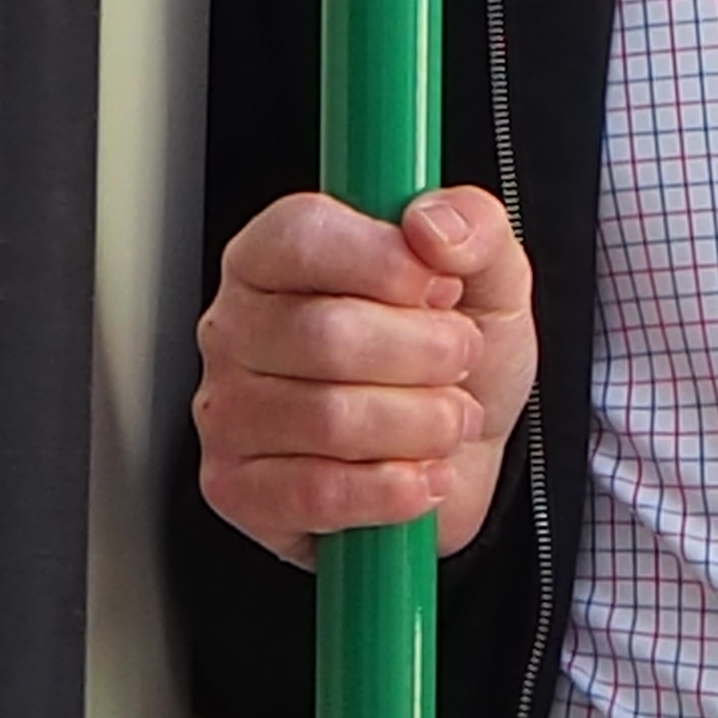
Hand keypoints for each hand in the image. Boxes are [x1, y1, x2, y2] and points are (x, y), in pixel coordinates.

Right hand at [194, 186, 538, 568]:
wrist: (458, 458)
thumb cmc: (452, 364)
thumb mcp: (489, 277)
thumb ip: (475, 226)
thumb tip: (432, 225)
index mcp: (277, 255)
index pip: (302, 235)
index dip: (385, 262)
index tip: (442, 286)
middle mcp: (238, 327)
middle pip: (326, 334)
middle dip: (428, 354)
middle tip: (460, 361)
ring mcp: (228, 411)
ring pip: (331, 419)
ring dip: (423, 425)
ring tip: (447, 419)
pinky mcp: (237, 489)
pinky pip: (318, 493)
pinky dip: (393, 489)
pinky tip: (419, 474)